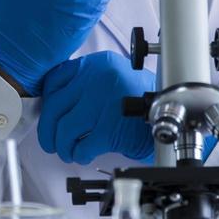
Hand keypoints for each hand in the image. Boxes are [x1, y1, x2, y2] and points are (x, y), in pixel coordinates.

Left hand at [38, 51, 154, 163]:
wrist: (171, 118)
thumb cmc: (141, 102)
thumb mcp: (113, 78)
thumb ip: (87, 83)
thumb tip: (57, 103)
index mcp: (98, 64)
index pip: (55, 79)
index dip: (47, 101)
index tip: (48, 114)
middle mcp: (99, 79)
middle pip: (55, 106)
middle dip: (48, 129)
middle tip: (51, 141)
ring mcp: (103, 104)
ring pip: (64, 128)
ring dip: (62, 145)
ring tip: (68, 151)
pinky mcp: (109, 129)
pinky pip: (81, 145)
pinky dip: (78, 154)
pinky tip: (83, 154)